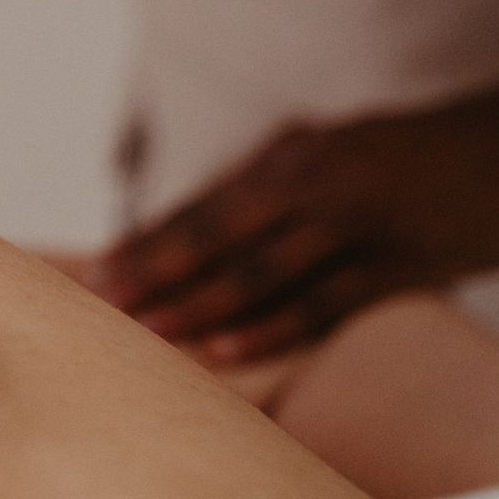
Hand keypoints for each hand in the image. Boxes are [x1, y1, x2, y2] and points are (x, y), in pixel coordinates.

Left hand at [96, 85, 498, 362]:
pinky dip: (270, 331)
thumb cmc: (399, 155)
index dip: (147, 242)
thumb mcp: (325, 148)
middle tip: (103, 307)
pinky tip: (224, 350)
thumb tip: (184, 226)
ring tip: (148, 334)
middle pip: (219, 240)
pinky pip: (323, 307)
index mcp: (290, 155)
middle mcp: (317, 186)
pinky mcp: (399, 268)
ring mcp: (358, 229)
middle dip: (156, 275)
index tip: (98, 272)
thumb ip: (261, 185)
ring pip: (262, 277)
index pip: (202, 206)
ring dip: (198, 308)